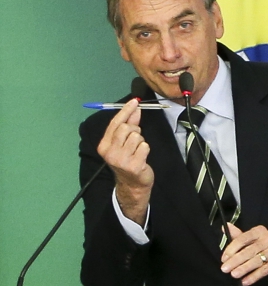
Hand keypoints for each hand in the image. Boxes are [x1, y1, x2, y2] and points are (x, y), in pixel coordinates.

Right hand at [97, 99, 152, 224]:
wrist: (132, 184)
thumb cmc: (128, 161)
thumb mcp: (124, 143)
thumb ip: (129, 124)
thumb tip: (135, 108)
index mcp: (104, 145)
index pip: (115, 123)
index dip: (125, 111)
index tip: (134, 101)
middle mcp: (109, 152)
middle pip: (126, 128)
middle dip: (134, 130)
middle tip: (135, 140)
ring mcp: (121, 159)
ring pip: (136, 136)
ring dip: (140, 141)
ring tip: (137, 150)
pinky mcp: (134, 165)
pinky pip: (145, 146)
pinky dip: (146, 149)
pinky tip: (142, 157)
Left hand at [220, 224, 267, 285]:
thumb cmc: (266, 251)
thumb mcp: (252, 242)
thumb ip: (239, 236)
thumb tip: (225, 227)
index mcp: (260, 231)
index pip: (243, 238)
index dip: (232, 248)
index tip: (224, 258)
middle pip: (249, 250)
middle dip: (235, 260)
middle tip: (225, 269)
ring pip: (257, 260)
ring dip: (244, 269)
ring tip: (234, 275)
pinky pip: (265, 269)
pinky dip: (254, 276)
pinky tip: (245, 281)